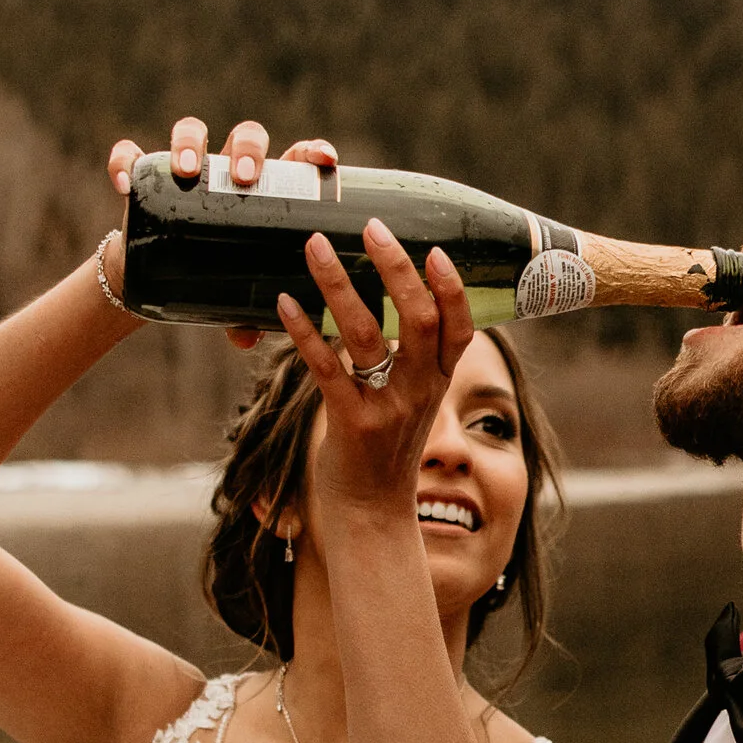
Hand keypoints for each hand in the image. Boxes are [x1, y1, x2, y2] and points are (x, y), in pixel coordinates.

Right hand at [103, 122, 340, 343]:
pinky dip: (125, 162)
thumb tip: (249, 339)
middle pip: (245, 137)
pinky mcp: (143, 175)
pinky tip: (124, 184)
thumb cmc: (214, 278)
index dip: (312, 150)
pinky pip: (130, 156)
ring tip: (188, 173)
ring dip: (189, 144)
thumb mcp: (233, 296)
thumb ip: (246, 315)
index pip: (295, 157)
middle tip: (244, 179)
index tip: (326, 159)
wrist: (157, 277)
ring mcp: (186, 166)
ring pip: (190, 131)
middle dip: (247, 150)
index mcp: (265, 188)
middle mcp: (228, 168)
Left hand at [278, 219, 472, 516]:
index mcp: (438, 381)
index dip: (451, 287)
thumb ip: (410, 359)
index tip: (433, 248)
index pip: (459, 327)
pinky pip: (325, 368)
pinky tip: (283, 303)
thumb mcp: (412, 401)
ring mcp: (386, 408)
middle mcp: (419, 391)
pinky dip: (303, 331)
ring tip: (315, 247)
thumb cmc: (384, 450)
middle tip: (371, 228)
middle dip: (395, 267)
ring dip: (338, 284)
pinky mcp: (350, 424)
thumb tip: (391, 302)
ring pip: (365, 334)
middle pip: (418, 318)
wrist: (371, 514)